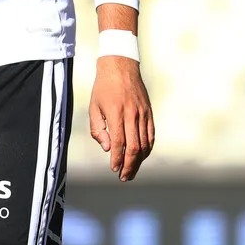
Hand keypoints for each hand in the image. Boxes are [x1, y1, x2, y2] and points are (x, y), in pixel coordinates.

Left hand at [89, 55, 154, 181]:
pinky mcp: (149, 112)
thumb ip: (98, 129)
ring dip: (139, 161)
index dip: (117, 159)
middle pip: (134, 147)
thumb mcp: (94, 107)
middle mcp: (132, 114)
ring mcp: (143, 113)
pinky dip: (147, 148)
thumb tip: (109, 149)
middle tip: (124, 177)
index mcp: (116, 113)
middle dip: (129, 166)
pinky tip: (141, 157)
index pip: (119, 143)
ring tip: (132, 171)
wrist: (120, 66)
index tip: (113, 169)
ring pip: (144, 144)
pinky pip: (151, 135)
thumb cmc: (103, 88)